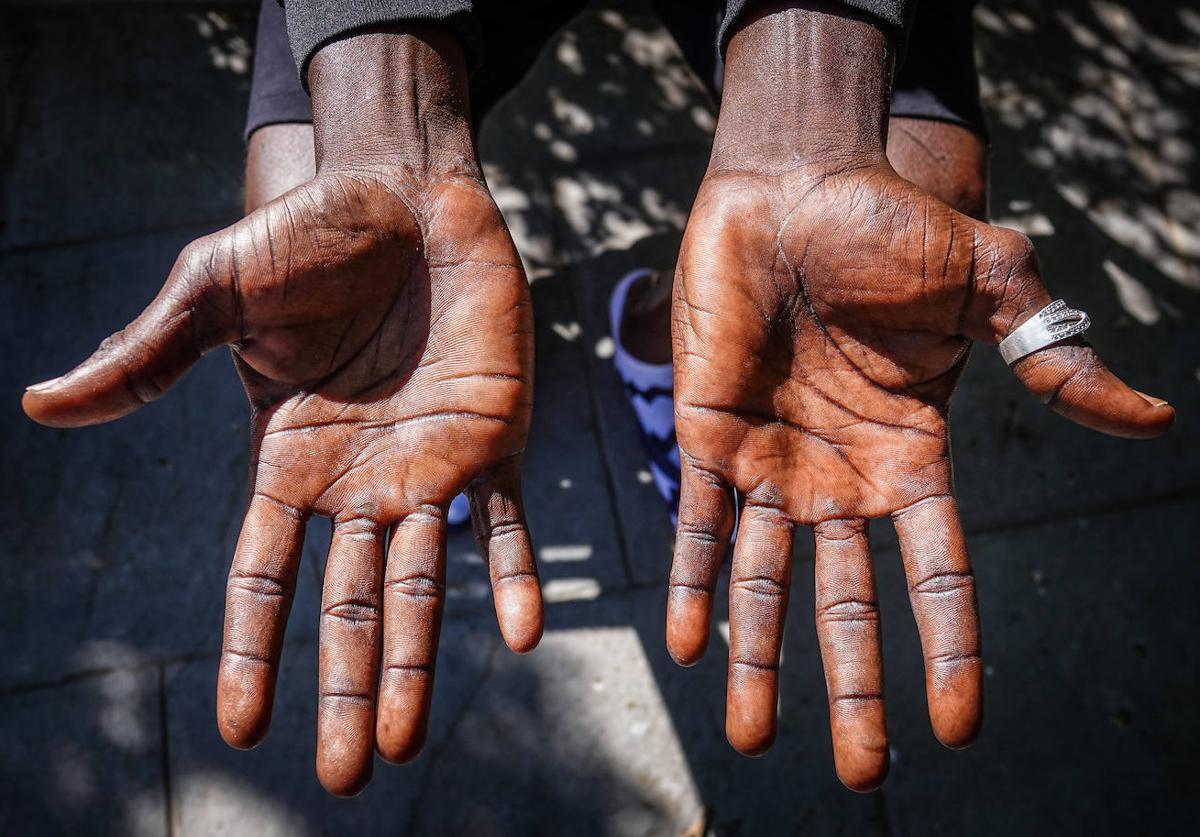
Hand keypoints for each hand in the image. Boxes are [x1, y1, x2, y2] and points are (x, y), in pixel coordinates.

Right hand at [22, 27, 541, 795]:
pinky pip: (510, 522)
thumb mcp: (214, 294)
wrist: (405, 192)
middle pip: (347, 604)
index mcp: (290, 463)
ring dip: (417, 660)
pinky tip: (528, 634)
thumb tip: (41, 407)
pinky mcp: (494, 439)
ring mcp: (430, 467)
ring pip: (424, 582)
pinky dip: (519, 576)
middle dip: (343, 684)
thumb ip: (147, 357)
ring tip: (404, 742)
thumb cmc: (307, 235)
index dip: (254, 650)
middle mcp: (359, 483)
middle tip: (343, 774)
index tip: (244, 730)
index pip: (264, 576)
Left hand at [666, 4, 1172, 790]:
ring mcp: (771, 465)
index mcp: (911, 455)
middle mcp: (840, 477)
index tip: (959, 724)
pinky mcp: (707, 436)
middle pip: (849, 604)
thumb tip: (1151, 417)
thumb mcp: (988, 287)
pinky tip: (691, 647)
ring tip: (752, 737)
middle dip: (852, 686)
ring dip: (759, 661)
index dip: (950, 646)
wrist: (791, 185)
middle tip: (858, 776)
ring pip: (766, 583)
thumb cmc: (889, 226)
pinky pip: (699, 528)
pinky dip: (694, 585)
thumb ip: (1052, 356)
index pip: (938, 571)